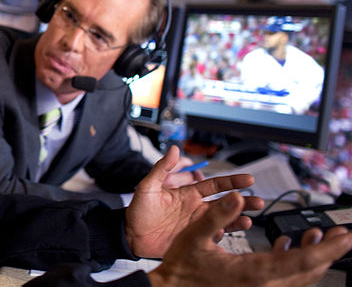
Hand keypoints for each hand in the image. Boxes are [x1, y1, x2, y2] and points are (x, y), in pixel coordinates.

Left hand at [125, 146, 262, 257]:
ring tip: (249, 220)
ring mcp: (197, 225)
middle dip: (243, 202)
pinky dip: (224, 235)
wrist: (130, 235)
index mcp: (188, 194)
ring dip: (237, 219)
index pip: (214, 185)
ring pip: (223, 220)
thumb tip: (175, 149)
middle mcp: (196, 209)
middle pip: (225, 203)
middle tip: (258, 201)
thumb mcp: (148, 186)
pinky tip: (230, 233)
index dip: (231, 181)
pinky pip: (213, 237)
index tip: (248, 179)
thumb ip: (162, 168)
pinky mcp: (194, 240)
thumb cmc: (138, 210)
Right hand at [148, 191, 351, 286]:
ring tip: (320, 236)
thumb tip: (235, 197)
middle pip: (309, 270)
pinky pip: (286, 278)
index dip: (327, 249)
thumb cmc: (182, 266)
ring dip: (315, 256)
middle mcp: (263, 285)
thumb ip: (217, 215)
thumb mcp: (195, 235)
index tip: (344, 237)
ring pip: (301, 277)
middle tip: (344, 235)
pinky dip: (295, 262)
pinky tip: (287, 246)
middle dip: (330, 251)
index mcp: (253, 271)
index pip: (301, 260)